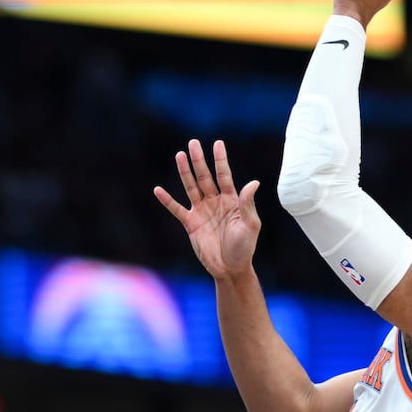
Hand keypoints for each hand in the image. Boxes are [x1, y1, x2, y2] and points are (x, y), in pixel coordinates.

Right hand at [153, 138, 261, 279]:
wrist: (230, 268)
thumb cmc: (244, 247)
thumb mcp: (250, 225)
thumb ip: (248, 204)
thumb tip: (254, 183)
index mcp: (231, 200)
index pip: (224, 175)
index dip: (220, 160)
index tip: (217, 143)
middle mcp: (215, 202)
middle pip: (205, 177)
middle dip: (199, 160)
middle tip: (193, 143)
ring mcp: (202, 211)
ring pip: (191, 187)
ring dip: (185, 172)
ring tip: (179, 155)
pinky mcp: (191, 223)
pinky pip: (176, 209)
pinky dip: (167, 201)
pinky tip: (158, 190)